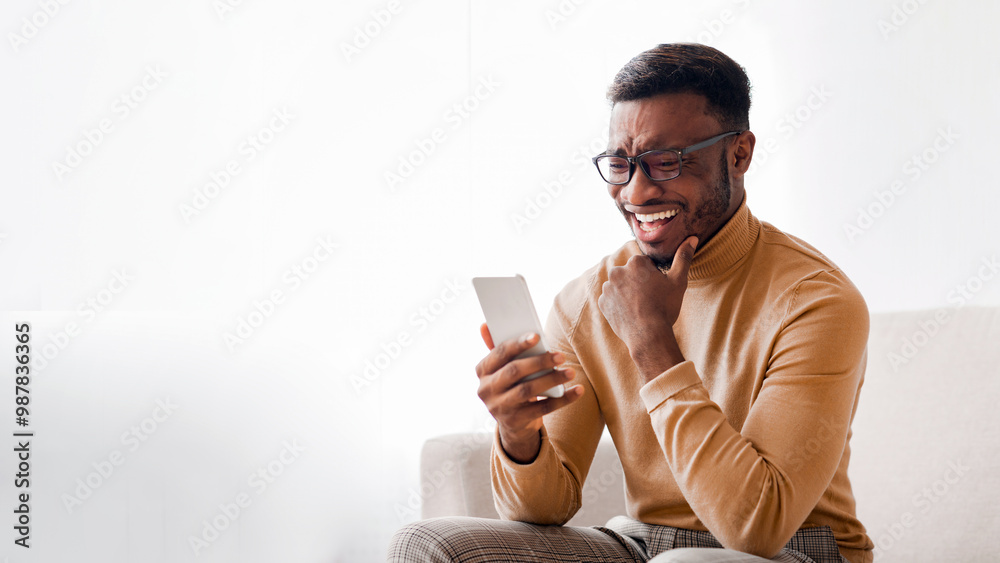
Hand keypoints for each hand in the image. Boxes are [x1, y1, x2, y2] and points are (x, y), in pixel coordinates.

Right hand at [475, 324, 583, 462]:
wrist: (512, 423)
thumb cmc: (510, 385)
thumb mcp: (501, 368)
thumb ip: (498, 348)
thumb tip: (485, 325)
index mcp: (482, 371)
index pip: (499, 353)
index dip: (518, 344)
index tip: (537, 336)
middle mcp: (487, 390)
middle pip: (514, 371)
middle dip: (539, 362)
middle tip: (560, 355)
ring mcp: (500, 407)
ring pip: (528, 391)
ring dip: (552, 379)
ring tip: (570, 371)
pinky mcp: (516, 421)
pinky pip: (542, 409)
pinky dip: (562, 400)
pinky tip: (577, 391)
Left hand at [597, 236, 697, 380]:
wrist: (648, 335)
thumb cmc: (664, 307)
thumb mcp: (677, 281)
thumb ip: (683, 257)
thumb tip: (692, 238)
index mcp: (635, 262)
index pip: (644, 264)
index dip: (653, 277)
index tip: (658, 289)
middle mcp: (617, 271)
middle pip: (631, 274)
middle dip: (638, 283)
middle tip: (650, 300)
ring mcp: (608, 287)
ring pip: (620, 286)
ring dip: (628, 293)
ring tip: (640, 307)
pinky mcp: (602, 303)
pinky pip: (612, 300)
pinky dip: (619, 305)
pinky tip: (631, 313)